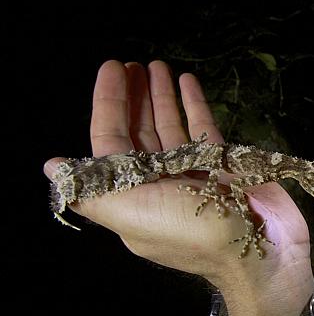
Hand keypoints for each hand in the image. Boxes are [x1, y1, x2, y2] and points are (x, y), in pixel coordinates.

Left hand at [43, 60, 313, 315]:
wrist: (259, 253)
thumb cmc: (191, 232)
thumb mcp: (131, 214)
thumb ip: (92, 188)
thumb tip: (51, 167)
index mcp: (133, 194)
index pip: (112, 142)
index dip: (109, 104)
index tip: (113, 67)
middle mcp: (160, 182)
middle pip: (141, 131)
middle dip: (135, 96)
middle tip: (135, 63)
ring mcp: (194, 173)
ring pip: (172, 127)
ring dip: (162, 95)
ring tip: (159, 65)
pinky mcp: (224, 166)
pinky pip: (205, 129)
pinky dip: (195, 105)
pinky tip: (187, 81)